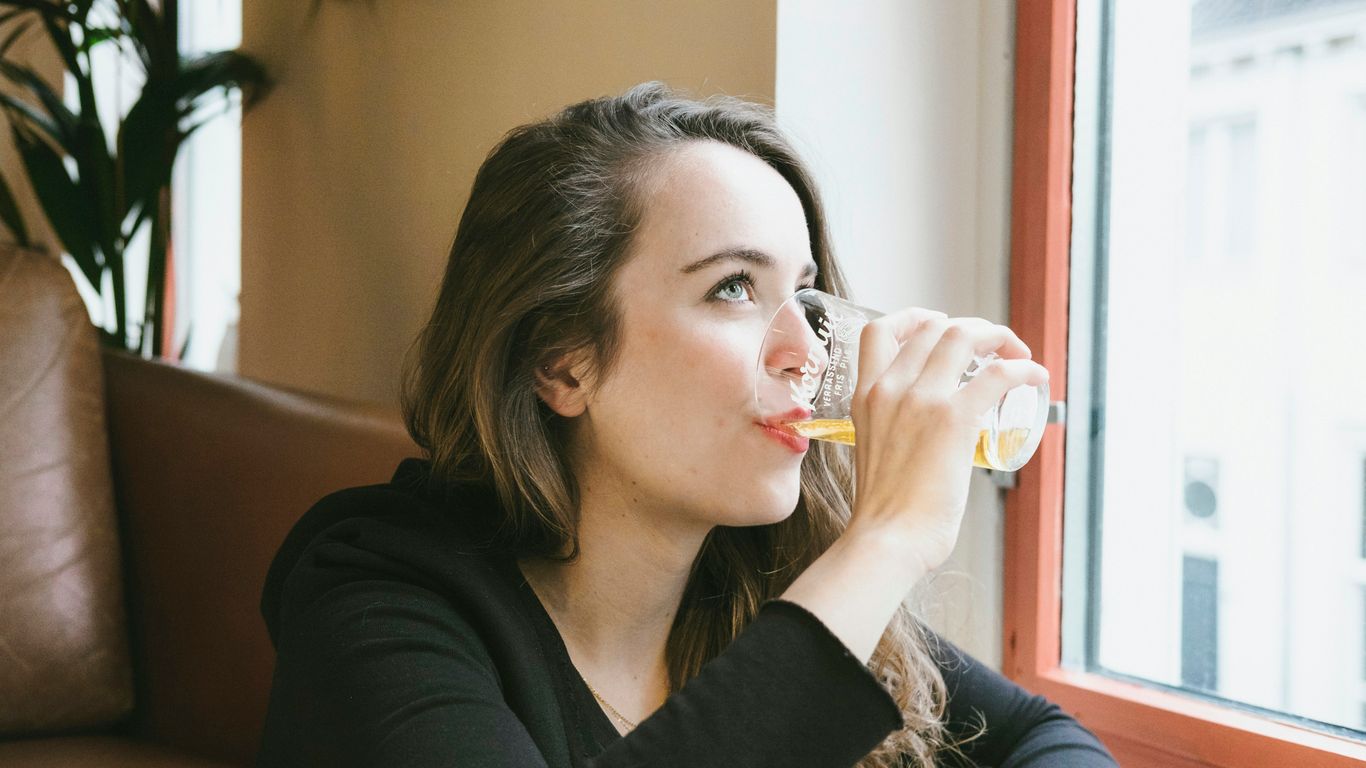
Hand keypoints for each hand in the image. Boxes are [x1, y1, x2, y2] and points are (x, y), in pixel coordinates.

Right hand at [845, 310, 1049, 574]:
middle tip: (993, 347)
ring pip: (963, 336)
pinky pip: (998, 374)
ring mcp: (920, 399)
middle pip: (932, 327)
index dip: (914, 318)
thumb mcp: (873, 452)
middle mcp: (889, 388)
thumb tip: (923, 445)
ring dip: (997, 336)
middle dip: (969, 327)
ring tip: (1016, 354)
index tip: (938, 326)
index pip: (880, 332)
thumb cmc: (885, 514)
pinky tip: (1035, 377)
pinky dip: (1023, 368)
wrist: (887, 540)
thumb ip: (892, 434)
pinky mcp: (953, 418)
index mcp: (865, 397)